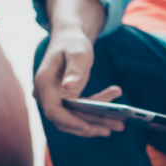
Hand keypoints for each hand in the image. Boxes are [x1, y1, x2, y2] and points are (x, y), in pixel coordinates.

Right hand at [35, 0, 123, 136]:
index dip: (71, 122)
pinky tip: (114, 95)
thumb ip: (74, 69)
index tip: (89, 127)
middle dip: (91, 126)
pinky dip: (97, 109)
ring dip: (97, 121)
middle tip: (117, 126)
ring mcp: (54, 99)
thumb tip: (69, 87)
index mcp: (44, 84)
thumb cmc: (72, 42)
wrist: (69, 38)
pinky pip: (79, 111)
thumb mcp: (77, 52)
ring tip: (120, 121)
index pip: (54, 112)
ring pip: (74, 119)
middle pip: (66, 120)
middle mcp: (46, 95)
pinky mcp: (64, 100)